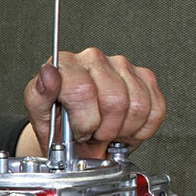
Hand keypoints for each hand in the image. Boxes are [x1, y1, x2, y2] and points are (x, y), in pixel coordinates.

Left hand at [16, 49, 165, 157]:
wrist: (76, 136)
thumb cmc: (58, 124)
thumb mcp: (40, 115)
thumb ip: (39, 94)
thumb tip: (48, 73)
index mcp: (66, 63)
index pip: (83, 90)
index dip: (84, 121)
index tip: (78, 130)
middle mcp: (94, 59)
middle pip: (115, 101)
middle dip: (104, 129)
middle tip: (93, 133)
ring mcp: (122, 65)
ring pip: (138, 106)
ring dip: (123, 130)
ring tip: (107, 130)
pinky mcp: (145, 77)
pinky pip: (156, 108)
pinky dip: (142, 128)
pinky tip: (124, 126)